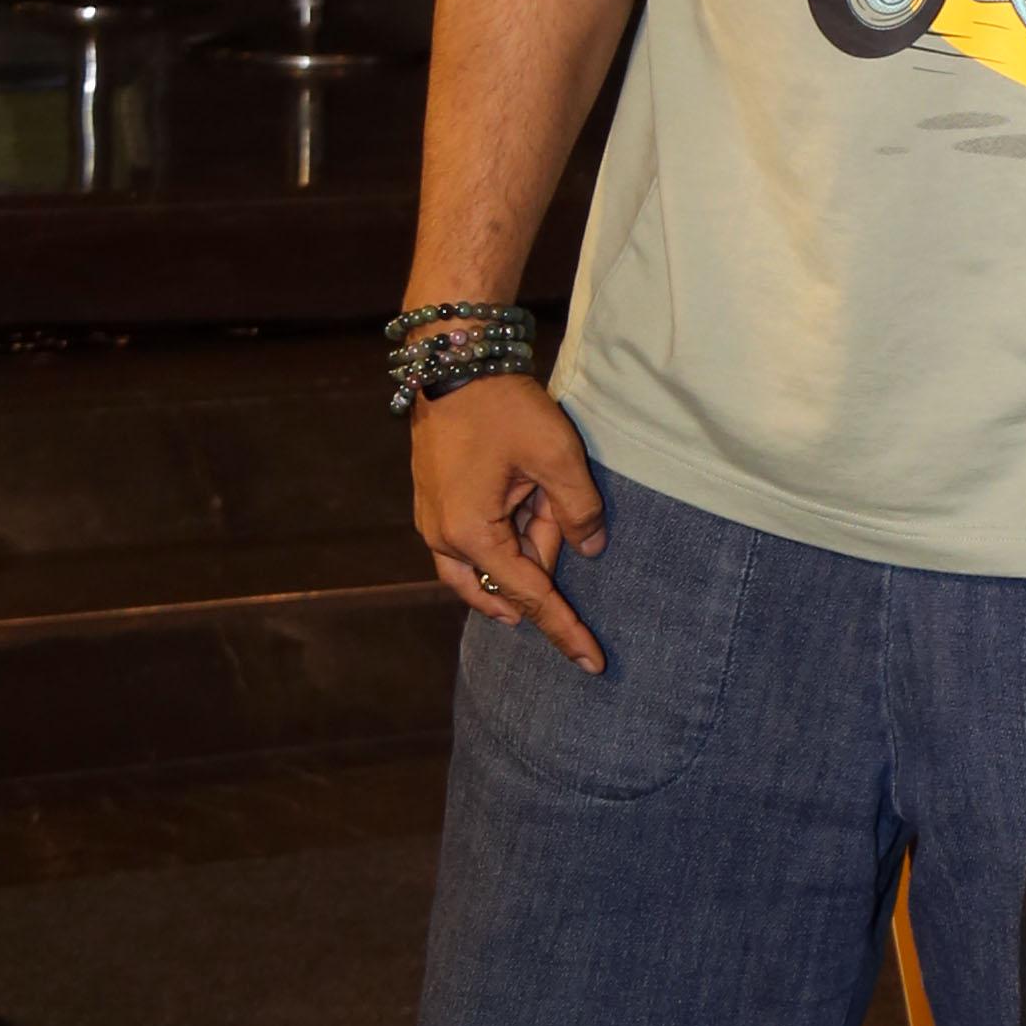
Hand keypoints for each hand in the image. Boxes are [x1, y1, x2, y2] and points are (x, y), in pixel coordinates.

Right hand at [413, 376, 606, 674]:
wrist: (452, 362)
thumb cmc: (502, 407)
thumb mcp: (558, 458)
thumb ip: (579, 512)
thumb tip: (590, 550)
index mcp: (472, 535)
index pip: (530, 596)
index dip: (565, 628)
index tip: (592, 663)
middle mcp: (443, 540)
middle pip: (509, 581)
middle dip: (542, 547)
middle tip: (547, 493)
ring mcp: (433, 525)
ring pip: (488, 565)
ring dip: (524, 538)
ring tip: (532, 487)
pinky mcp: (435, 507)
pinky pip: (473, 544)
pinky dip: (505, 533)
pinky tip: (522, 500)